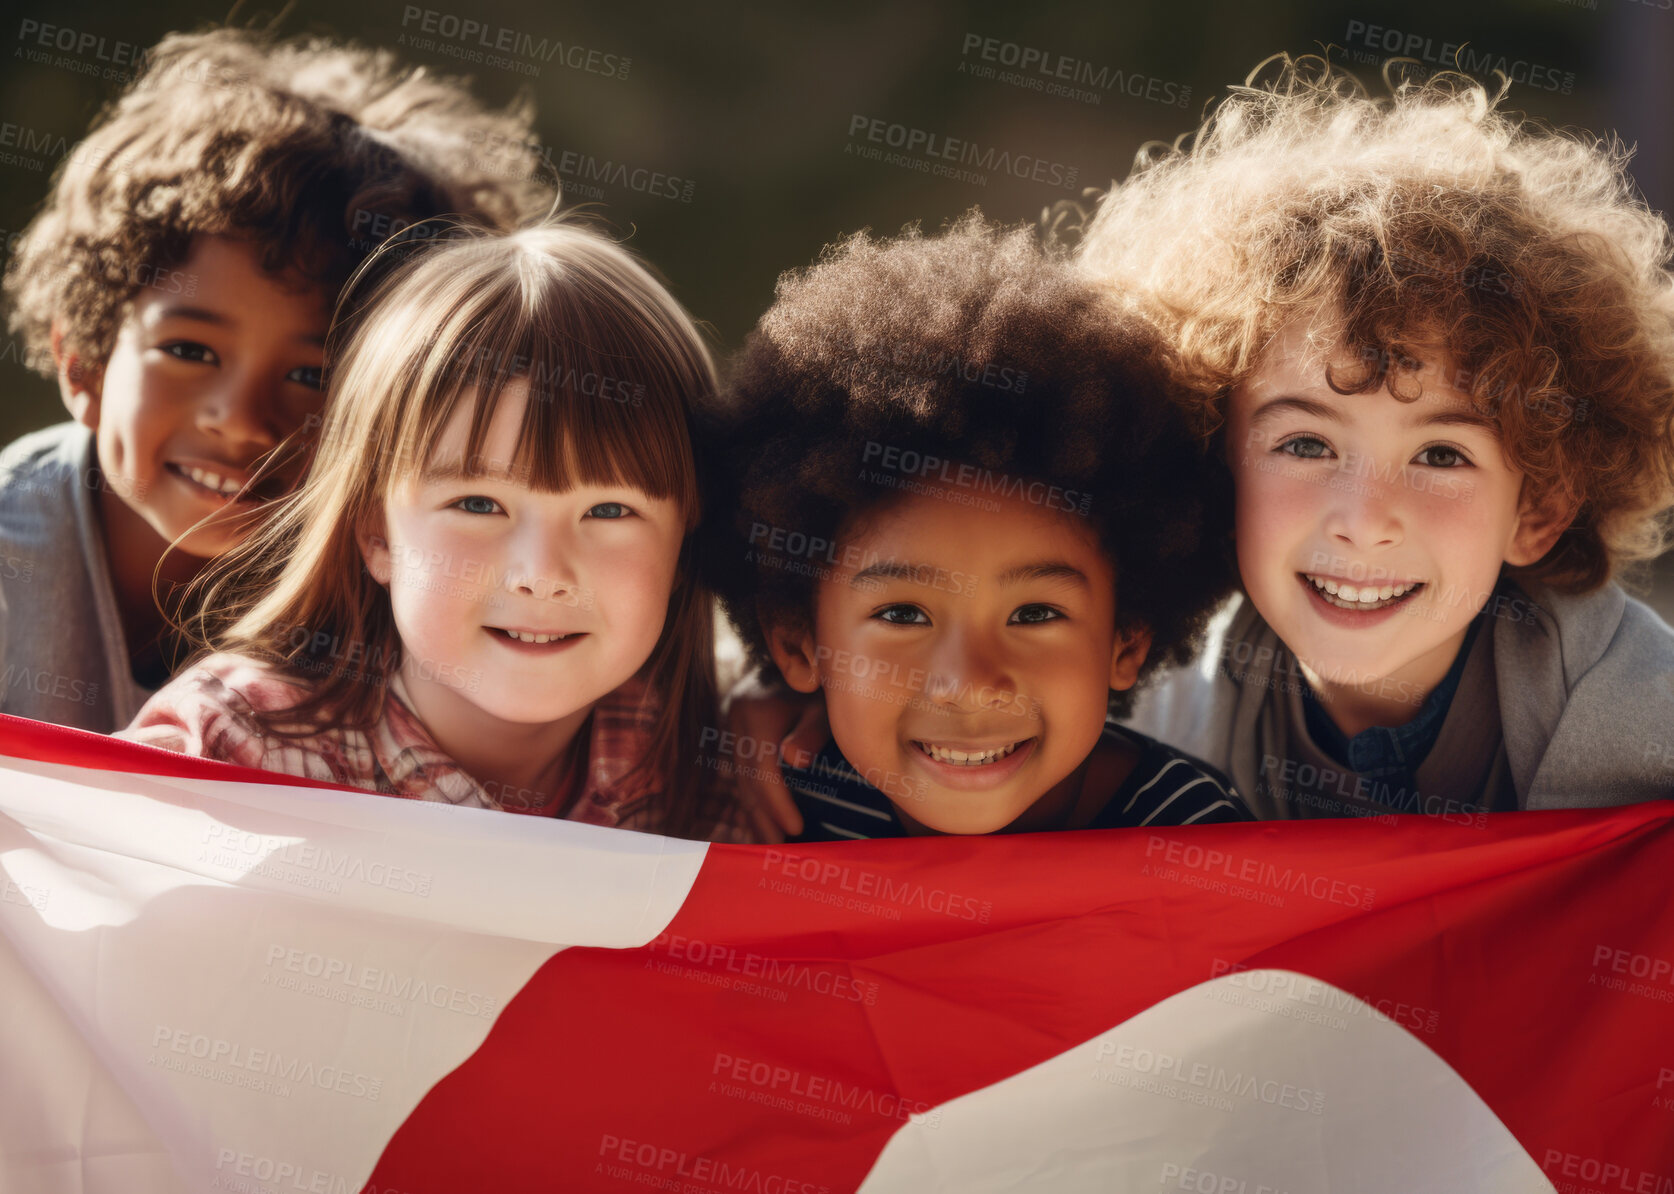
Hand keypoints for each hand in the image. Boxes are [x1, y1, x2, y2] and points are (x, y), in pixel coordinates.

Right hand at [723, 678, 828, 841]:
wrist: (795, 654)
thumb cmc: (817, 686)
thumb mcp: (822, 706)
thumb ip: (810, 733)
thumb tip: (795, 763)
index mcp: (754, 715)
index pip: (761, 770)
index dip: (777, 803)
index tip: (796, 829)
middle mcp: (735, 722)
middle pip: (746, 780)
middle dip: (762, 817)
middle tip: (777, 850)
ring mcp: (731, 727)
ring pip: (739, 778)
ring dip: (753, 812)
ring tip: (768, 843)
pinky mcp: (734, 733)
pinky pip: (739, 771)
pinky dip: (751, 796)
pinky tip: (760, 819)